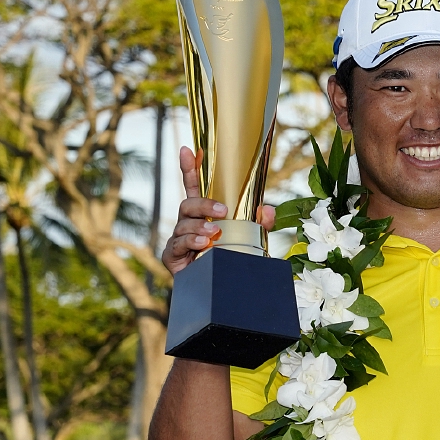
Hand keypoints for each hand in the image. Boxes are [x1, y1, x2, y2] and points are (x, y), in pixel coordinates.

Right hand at [161, 147, 275, 275]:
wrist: (221, 289)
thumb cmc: (231, 258)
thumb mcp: (250, 239)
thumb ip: (260, 223)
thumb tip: (267, 210)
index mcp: (204, 214)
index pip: (194, 187)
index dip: (189, 168)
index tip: (187, 149)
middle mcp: (188, 223)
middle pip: (188, 204)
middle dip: (204, 204)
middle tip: (223, 211)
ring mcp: (178, 239)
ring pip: (183, 224)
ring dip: (200, 227)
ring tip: (214, 233)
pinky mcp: (172, 256)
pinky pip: (178, 244)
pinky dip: (191, 242)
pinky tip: (203, 245)